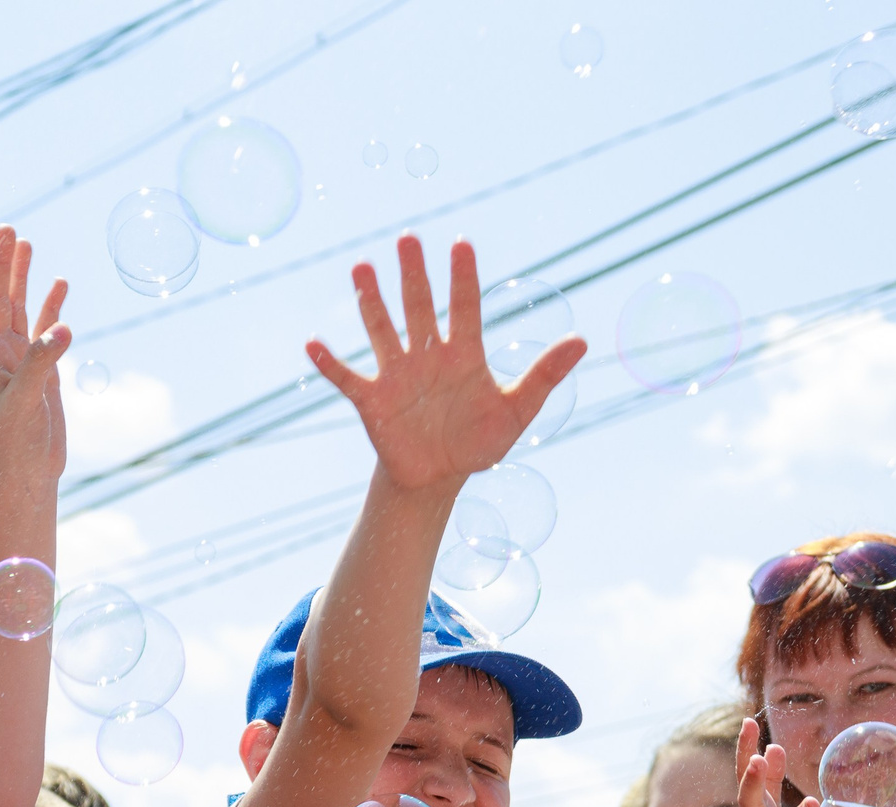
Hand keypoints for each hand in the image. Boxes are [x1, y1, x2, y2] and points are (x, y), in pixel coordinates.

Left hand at [0, 226, 69, 481]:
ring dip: (22, 277)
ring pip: (19, 308)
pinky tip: (59, 285)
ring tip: (26, 243)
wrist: (28, 474)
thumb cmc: (14, 444)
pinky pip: (45, 330)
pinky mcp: (43, 371)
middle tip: (8, 229)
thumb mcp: (25, 402)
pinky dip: (51, 306)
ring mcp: (21, 360)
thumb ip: (40, 363)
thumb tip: (61, 327)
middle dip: (0, 264)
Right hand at [308, 236, 585, 491]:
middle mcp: (428, 355)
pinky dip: (329, 363)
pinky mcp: (371, 401)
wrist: (437, 478)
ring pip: (382, 329)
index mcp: (464, 353)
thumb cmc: (478, 442)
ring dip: (370, 300)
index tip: (461, 244)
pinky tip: (313, 343)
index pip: (464, 306)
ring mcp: (397, 375)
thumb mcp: (516, 411)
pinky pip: (346, 377)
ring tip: (361, 266)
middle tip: (408, 238)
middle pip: (419, 306)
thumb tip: (581, 341)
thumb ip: (543, 376)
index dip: (463, 277)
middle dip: (414, 274)